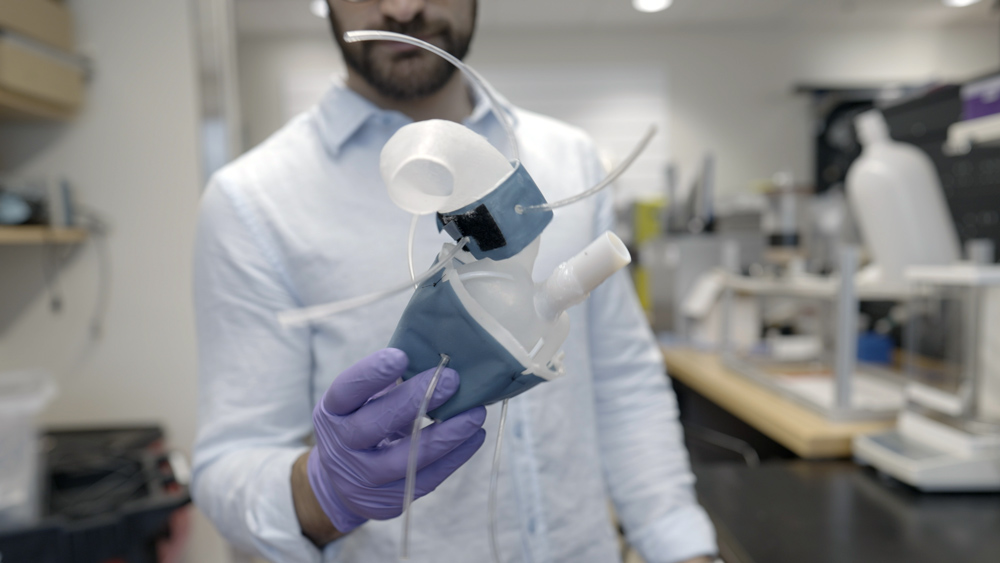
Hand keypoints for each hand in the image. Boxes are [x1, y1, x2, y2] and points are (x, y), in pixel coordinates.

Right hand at [302, 348, 486, 537]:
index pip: (346, 391)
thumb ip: (388, 380)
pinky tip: (474, 436)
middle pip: (375, 425)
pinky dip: (454, 457)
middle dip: (417, 400)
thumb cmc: (362, 423)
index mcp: (332, 412)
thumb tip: (435, 356)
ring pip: (406, 459)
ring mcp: (362, 479)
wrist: (342, 482)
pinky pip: (426, 479)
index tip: (402, 356)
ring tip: (475, 413)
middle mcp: (340, 447)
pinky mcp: (387, 501)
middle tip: (451, 379)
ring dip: (446, 435)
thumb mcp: (361, 400)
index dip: (371, 374)